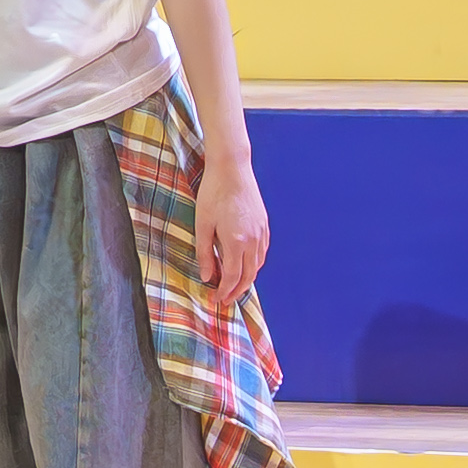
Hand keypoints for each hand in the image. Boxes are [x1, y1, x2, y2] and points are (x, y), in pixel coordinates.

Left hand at [194, 154, 271, 319]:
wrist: (232, 167)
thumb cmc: (213, 192)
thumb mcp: (202, 225)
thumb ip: (204, 253)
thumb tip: (206, 277)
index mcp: (236, 242)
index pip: (232, 277)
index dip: (224, 292)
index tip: (216, 300)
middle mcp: (253, 240)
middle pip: (248, 276)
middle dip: (236, 291)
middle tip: (225, 300)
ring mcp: (261, 232)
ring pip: (258, 265)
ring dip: (246, 279)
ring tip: (233, 286)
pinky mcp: (264, 224)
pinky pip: (262, 252)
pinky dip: (254, 264)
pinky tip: (245, 264)